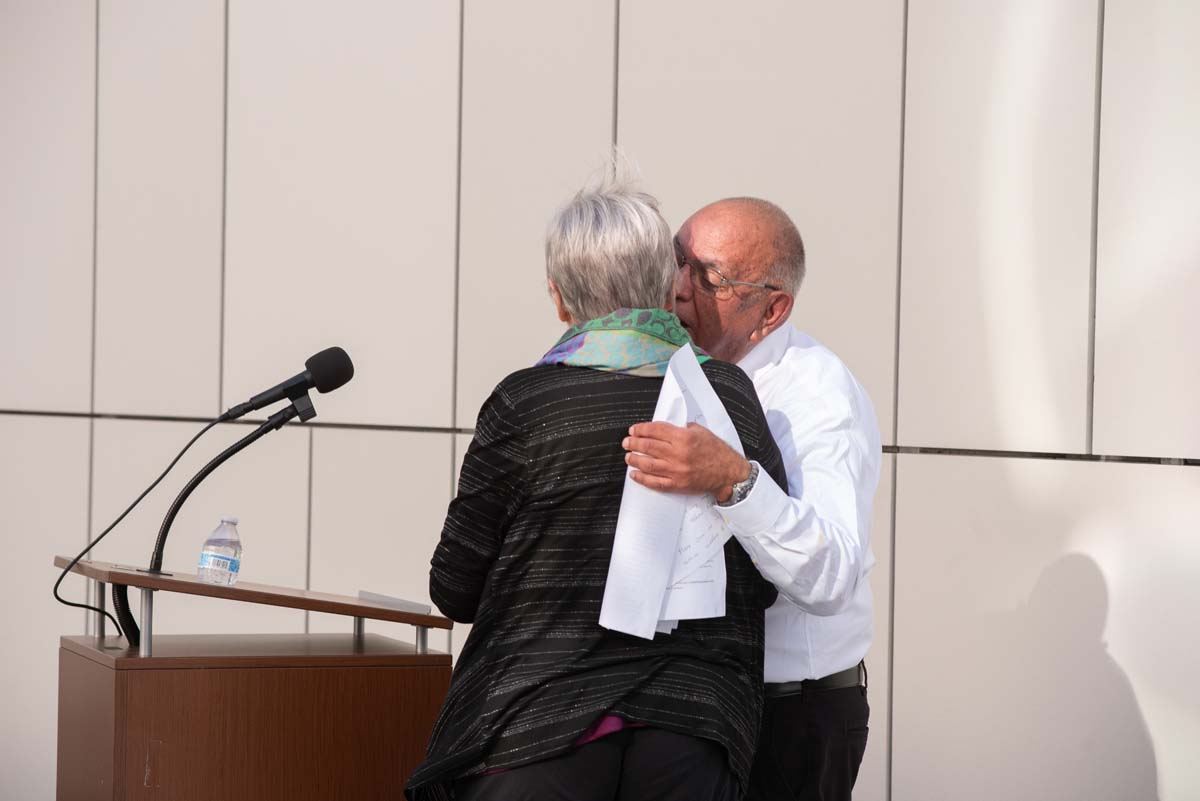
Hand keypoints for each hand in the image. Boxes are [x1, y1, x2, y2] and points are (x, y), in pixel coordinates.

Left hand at [622, 421, 750, 501]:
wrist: (728, 472)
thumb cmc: (717, 452)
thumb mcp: (701, 432)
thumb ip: (683, 428)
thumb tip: (666, 428)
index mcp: (684, 438)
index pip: (655, 430)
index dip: (641, 429)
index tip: (634, 430)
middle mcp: (678, 453)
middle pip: (648, 446)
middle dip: (633, 443)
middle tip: (627, 442)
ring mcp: (676, 470)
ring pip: (648, 464)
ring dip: (634, 459)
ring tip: (628, 456)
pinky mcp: (677, 484)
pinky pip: (655, 482)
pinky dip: (642, 478)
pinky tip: (635, 474)